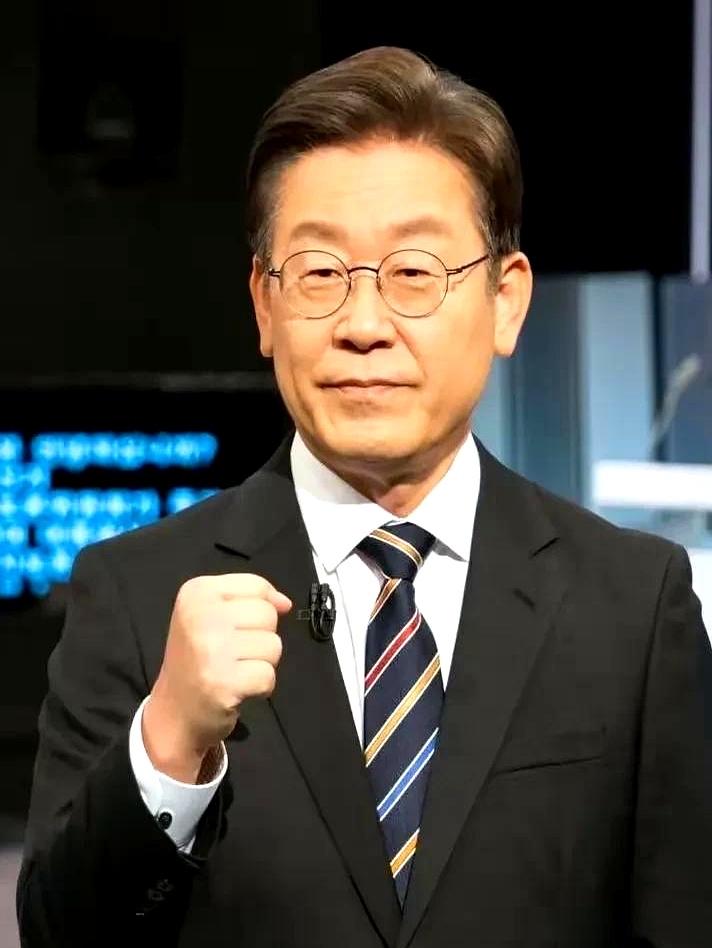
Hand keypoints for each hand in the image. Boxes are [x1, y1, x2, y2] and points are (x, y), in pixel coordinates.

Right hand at [142, 574, 291, 782]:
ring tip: (236, 670)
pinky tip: (238, 688)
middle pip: (268, 614)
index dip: (261, 608)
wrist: (175, 710)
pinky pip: (269, 675)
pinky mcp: (223, 682)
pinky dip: (261, 686)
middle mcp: (200, 616)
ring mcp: (211, 649)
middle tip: (234, 653)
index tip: (238, 627)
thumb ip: (251, 599)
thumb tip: (285, 603)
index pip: (257, 586)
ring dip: (262, 662)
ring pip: (274, 645)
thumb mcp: (213, 614)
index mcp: (197, 592)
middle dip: (261, 637)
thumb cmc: (198, 658)